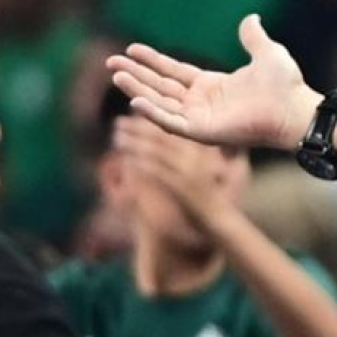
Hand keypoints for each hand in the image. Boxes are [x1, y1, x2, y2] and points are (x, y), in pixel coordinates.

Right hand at [106, 14, 318, 150]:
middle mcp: (202, 102)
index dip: (152, 61)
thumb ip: (252, 37)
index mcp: (212, 85)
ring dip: (138, 90)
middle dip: (135, 75)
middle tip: (110, 63)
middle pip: (160, 86)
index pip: (173, 71)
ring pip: (160, 103)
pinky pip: (172, 122)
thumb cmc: (285, 86)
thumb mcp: (266, 52)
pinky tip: (136, 101)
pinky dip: (154, 113)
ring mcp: (201, 118)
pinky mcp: (204, 132)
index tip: (131, 49)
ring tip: (117, 76)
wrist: (295, 108)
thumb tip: (251, 18)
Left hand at [113, 115, 233, 224]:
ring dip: (135, 143)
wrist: (220, 221)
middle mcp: (195, 158)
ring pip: (157, 151)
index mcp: (199, 151)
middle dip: (138, 128)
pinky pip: (158, 172)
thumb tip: (163, 151)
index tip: (135, 115)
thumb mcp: (200, 173)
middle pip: (162, 137)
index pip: (173, 130)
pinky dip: (141, 165)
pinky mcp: (182, 187)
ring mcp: (189, 172)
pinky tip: (127, 161)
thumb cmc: (208, 198)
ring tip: (116, 138)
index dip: (152, 121)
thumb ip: (186, 160)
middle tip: (118, 122)